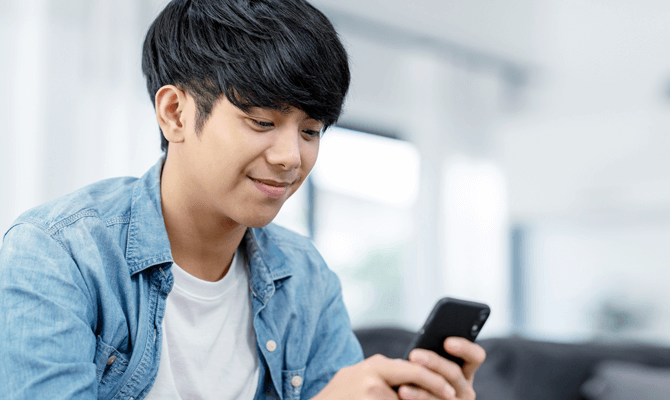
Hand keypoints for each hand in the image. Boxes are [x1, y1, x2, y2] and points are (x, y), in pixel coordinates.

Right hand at [313, 354, 457, 399]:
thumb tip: (410, 377)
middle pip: (415, 385)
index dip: (434, 380)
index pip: (414, 369)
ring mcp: (370, 393)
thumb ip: (382, 374)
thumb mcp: (359, 376)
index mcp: (375, 365)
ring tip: (405, 395)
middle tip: (449, 397)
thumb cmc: (339, 396)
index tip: (449, 391)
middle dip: (433, 393)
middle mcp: (373, 376)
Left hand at [399, 337, 485, 399]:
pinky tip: (402, 392)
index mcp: (465, 370)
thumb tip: (418, 350)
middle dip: (434, 363)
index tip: (447, 342)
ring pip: (443, 394)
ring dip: (421, 389)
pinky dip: (416, 397)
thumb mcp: (430, 365)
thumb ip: (431, 355)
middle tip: (414, 355)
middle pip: (454, 373)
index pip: (476, 356)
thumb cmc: (421, 376)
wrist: (412, 396)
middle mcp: (465, 388)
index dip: (465, 348)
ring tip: (403, 383)